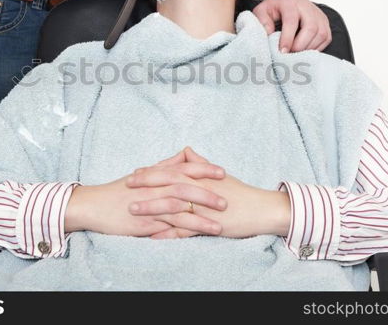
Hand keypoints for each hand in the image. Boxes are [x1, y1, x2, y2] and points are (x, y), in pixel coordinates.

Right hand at [64, 149, 225, 236]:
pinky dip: (183, 231)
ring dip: (201, 217)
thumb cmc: (118, 190)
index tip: (222, 172)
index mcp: (155, 175)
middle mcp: (154, 188)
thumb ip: (165, 165)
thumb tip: (185, 154)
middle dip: (207, 193)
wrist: (94, 205)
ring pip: (179, 209)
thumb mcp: (143, 175)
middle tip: (227, 200)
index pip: (183, 169)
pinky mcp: (144, 223)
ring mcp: (149, 206)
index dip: (203, 170)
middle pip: (185, 188)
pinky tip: (197, 237)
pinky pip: (167, 227)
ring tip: (220, 223)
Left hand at [128, 147, 290, 239]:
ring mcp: (204, 209)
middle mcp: (200, 190)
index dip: (152, 172)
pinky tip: (152, 237)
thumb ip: (199, 163)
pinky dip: (168, 234)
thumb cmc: (239, 192)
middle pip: (168, 185)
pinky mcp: (209, 226)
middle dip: (145, 185)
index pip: (172, 171)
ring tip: (132, 210)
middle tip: (126, 185)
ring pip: (173, 207)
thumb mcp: (218, 176)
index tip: (135, 172)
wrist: (260, 209)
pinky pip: (185, 231)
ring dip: (151, 208)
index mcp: (201, 177)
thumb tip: (186, 151)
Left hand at [253, 0, 331, 52]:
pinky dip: (316, 48)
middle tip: (290, 55)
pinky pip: (326, 38)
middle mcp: (307, 7)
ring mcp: (318, 14)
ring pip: (321, 34)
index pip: (291, 21)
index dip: (287, 38)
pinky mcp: (324, 22)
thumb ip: (262, 21)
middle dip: (300, 45)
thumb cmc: (276, 6)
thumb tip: (269, 34)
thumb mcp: (262, 10)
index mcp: (290, 3)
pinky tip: (305, 51)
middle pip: (311, 28)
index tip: (282, 51)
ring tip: (296, 54)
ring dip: (308, 48)